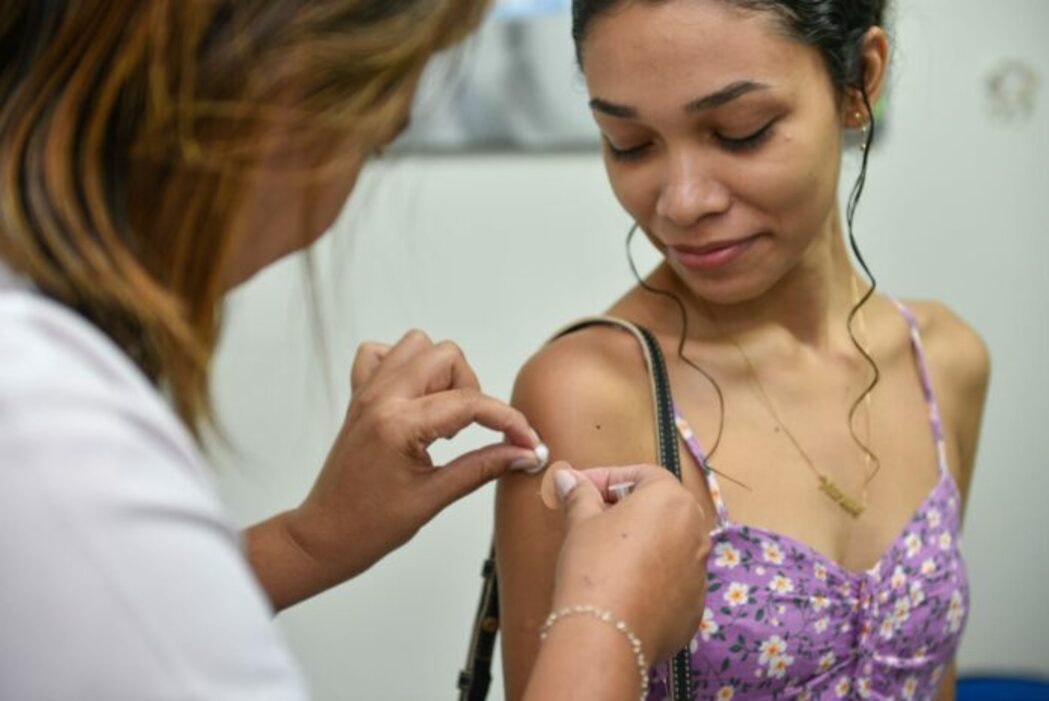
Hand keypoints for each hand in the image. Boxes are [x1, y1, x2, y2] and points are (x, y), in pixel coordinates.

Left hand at [284, 330, 544, 585]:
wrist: (324, 536)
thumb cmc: (369, 526)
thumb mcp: (434, 498)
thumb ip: (483, 468)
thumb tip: (522, 454)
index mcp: (398, 424)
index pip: (470, 403)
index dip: (508, 420)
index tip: (526, 440)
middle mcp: (380, 398)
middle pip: (446, 356)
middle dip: (472, 388)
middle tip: (472, 430)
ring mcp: (367, 393)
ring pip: (417, 346)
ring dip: (441, 373)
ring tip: (444, 415)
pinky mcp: (359, 397)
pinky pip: (382, 355)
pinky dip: (406, 367)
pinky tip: (416, 400)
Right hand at [550, 463, 708, 663]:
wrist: (606, 634)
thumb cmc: (594, 566)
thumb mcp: (581, 521)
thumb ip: (580, 494)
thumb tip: (567, 477)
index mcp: (672, 500)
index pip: (641, 474)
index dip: (606, 478)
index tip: (580, 488)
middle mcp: (697, 531)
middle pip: (661, 508)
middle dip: (626, 509)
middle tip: (591, 518)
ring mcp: (700, 572)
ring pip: (668, 546)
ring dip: (641, 543)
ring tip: (605, 555)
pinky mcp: (695, 607)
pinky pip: (672, 581)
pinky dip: (651, 578)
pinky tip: (621, 589)